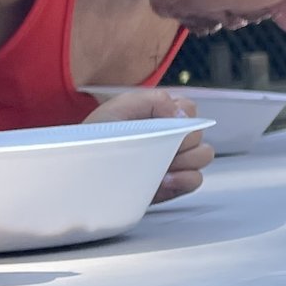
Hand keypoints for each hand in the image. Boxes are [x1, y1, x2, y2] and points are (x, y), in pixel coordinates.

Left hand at [85, 89, 213, 202]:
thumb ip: (152, 100)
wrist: (82, 171)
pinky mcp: (174, 184)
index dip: (180, 117)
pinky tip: (164, 180)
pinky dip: (183, 180)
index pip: (189, 109)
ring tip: (160, 166)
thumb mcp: (118, 109)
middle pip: (199, 134)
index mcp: (162, 114)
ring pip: (203, 156)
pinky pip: (196, 180)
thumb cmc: (97, 136)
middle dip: (182, 141)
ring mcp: (175, 161)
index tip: (162, 125)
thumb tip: (181, 114)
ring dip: (185, 161)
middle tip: (158, 147)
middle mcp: (172, 136)